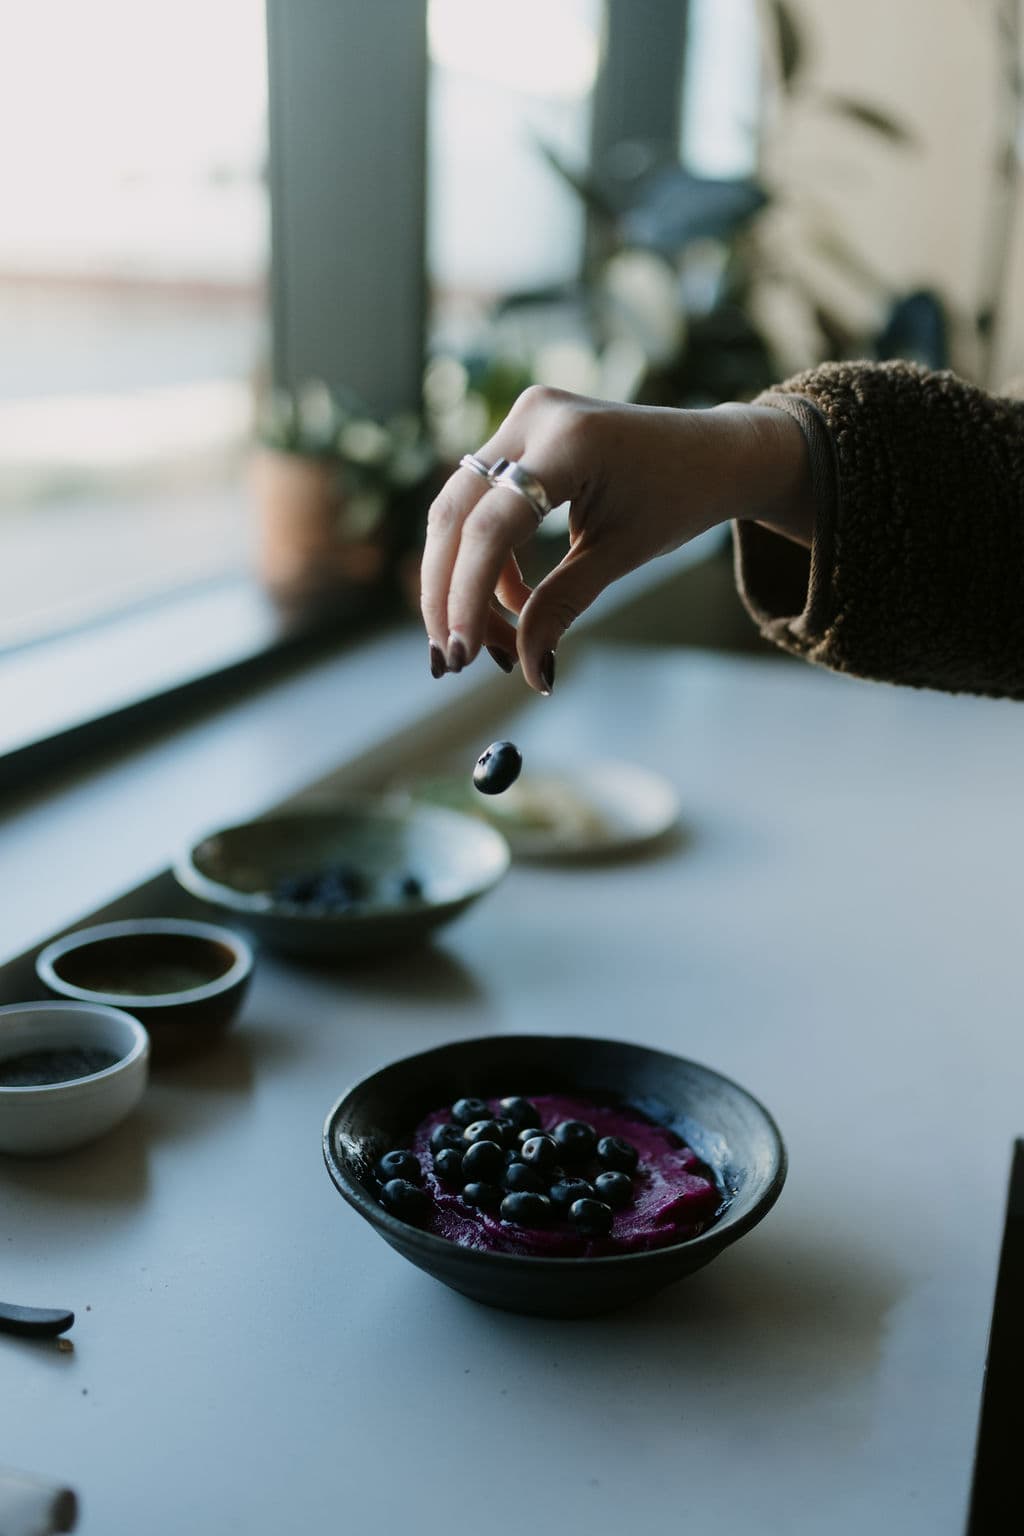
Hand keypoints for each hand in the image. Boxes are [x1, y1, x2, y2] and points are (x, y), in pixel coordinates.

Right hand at [420, 385, 812, 692]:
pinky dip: (488, 558)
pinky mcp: (519, 434)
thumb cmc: (678, 498)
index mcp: (569, 442)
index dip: (467, 595)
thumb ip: (563, 606)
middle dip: (448, 593)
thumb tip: (530, 670)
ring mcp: (522, 418)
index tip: (462, 655)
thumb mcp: (621, 555)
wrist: (711, 452)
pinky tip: (512, 601)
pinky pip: (479, 503)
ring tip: (495, 640)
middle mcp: (533, 417)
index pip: (491, 527)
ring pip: (459, 511)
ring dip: (465, 581)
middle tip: (453, 657)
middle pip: (455, 514)